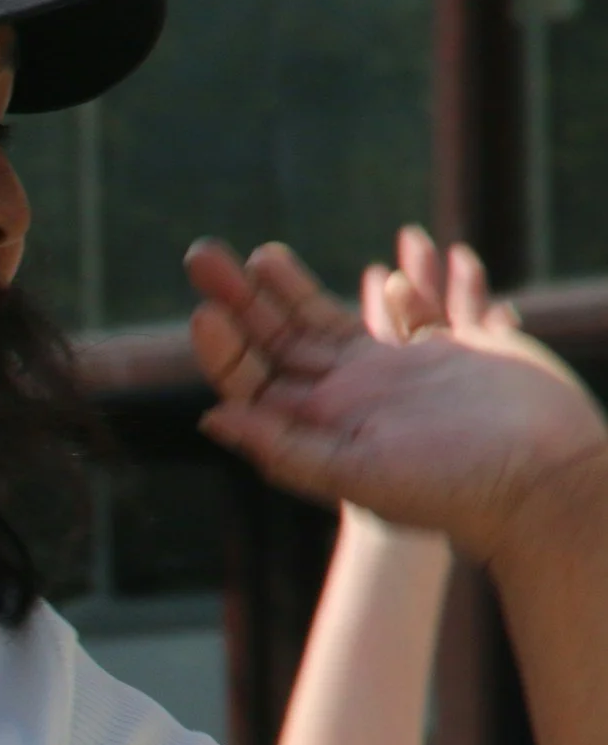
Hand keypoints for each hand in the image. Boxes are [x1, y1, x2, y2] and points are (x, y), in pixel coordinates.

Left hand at [185, 233, 607, 560]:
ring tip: (262, 255)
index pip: (256, 379)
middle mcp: (351, 398)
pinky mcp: (450, 356)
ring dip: (296, 288)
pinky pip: (416, 316)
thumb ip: (285, 446)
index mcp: (322, 425)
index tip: (204, 310)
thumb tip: (213, 417)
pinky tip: (387, 277)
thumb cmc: (448, 489)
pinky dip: (402, 295)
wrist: (542, 484)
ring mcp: (396, 375)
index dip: (225, 346)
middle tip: (202, 256)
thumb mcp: (354, 472)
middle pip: (281, 339)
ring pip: (332, 321)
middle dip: (243, 300)